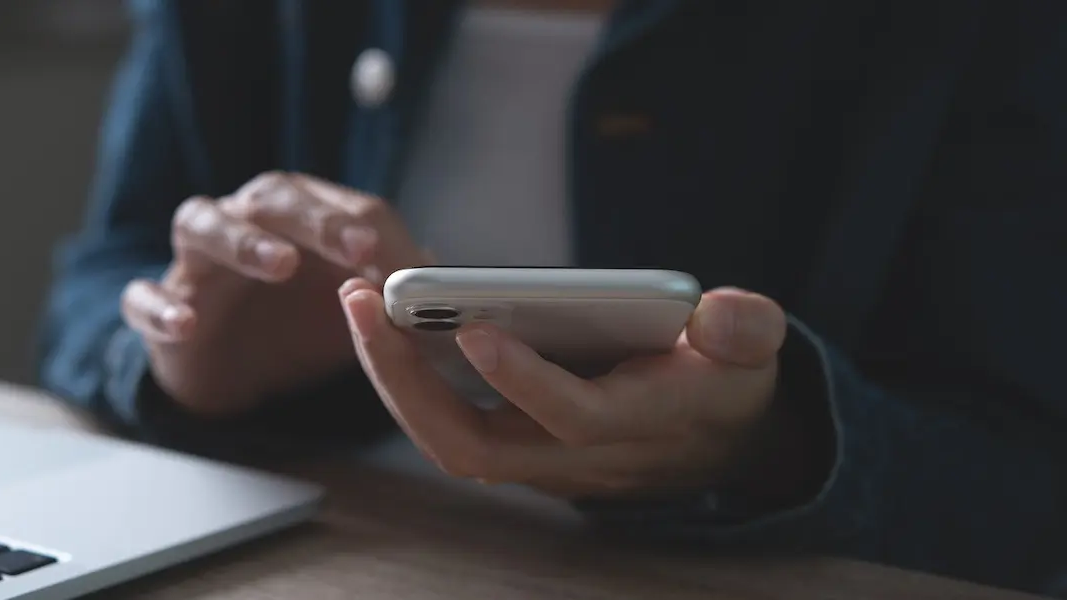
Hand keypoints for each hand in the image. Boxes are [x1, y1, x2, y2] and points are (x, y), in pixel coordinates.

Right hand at [119, 173, 426, 416]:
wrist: (232, 375)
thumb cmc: (297, 326)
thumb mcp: (354, 313)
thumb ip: (394, 291)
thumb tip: (448, 276)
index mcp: (296, 221)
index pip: (333, 203)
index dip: (368, 226)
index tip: (400, 260)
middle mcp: (244, 226)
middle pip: (270, 197)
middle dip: (315, 218)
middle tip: (356, 247)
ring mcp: (196, 265)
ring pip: (201, 224)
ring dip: (241, 240)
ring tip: (278, 264)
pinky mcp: (159, 312)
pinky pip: (142, 298)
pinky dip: (160, 306)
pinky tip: (187, 321)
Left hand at [339, 278, 817, 500]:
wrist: (719, 441)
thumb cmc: (730, 384)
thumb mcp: (754, 351)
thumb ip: (746, 332)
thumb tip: (723, 317)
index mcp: (639, 423)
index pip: (573, 417)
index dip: (525, 381)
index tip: (474, 329)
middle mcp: (576, 455)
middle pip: (474, 446)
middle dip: (409, 383)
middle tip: (363, 302)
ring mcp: (540, 456)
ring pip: (449, 440)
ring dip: (395, 378)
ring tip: (359, 301)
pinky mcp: (519, 442)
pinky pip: (449, 422)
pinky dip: (409, 378)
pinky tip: (386, 320)